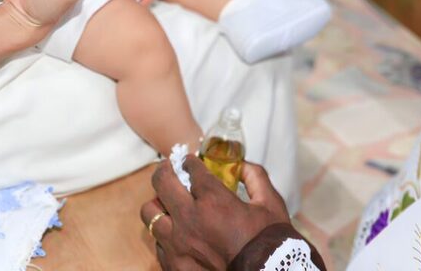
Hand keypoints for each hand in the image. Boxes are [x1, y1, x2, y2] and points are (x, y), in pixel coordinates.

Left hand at [140, 158, 292, 269]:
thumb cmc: (270, 242)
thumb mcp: (270, 204)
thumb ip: (255, 177)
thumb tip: (242, 165)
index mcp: (213, 201)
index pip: (190, 169)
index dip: (189, 161)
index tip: (189, 161)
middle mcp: (189, 220)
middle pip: (162, 182)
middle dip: (166, 170)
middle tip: (170, 169)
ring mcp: (177, 245)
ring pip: (150, 212)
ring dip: (159, 203)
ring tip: (168, 204)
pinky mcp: (173, 266)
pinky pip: (157, 243)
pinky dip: (165, 234)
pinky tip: (177, 234)